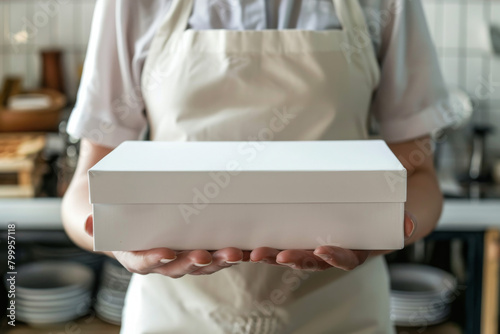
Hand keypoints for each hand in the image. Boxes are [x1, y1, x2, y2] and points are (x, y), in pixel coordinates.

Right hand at [84, 215, 249, 277]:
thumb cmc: (122, 227)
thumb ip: (96, 223)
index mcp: (138, 259)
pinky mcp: (200, 253)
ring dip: (220, 261)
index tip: (166, 253)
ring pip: (203, 265)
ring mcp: (184, 260)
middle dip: (195, 262)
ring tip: (235, 253)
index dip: (155, 259)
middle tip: (208, 255)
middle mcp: (163, 264)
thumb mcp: (106, 224)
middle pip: (180, 267)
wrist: (134, 234)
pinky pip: (216, 257)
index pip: (145, 263)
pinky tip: (248, 251)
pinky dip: (231, 255)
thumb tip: (87, 222)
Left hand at [250, 212, 416, 270]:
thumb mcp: (395, 215)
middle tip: (272, 256)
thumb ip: (402, 220)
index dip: (334, 257)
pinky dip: (263, 243)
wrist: (375, 208)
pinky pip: (280, 240)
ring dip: (269, 255)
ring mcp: (312, 245)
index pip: (345, 259)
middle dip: (291, 259)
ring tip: (250, 252)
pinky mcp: (298, 235)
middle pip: (310, 260)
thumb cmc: (383, 213)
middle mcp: (331, 252)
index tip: (322, 251)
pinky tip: (244, 244)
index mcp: (354, 251)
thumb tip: (408, 223)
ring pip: (289, 254)